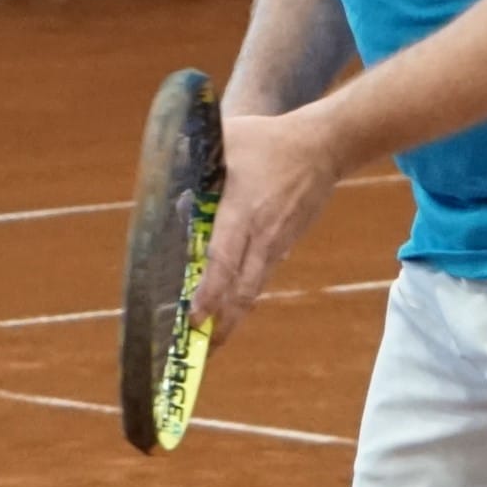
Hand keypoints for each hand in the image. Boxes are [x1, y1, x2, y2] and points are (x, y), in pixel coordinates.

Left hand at [188, 108, 342, 346]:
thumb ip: (196, 154)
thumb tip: (163, 165)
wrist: (324, 147)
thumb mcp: (228, 138)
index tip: (195, 316)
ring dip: (233, 318)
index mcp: (243, 211)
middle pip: (242, 290)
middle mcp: (261, 235)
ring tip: (213, 341)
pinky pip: (262, 277)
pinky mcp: (284, 245)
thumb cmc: (270, 140)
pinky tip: (230, 312)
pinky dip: (244, 298)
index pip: (224, 259)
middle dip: (221, 323)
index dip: (210, 291)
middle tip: (200, 348)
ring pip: (254, 290)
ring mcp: (276, 243)